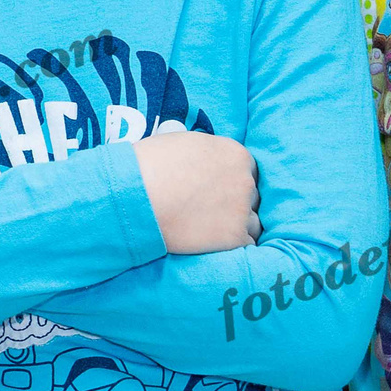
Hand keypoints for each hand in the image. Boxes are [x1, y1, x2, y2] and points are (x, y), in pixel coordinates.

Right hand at [133, 130, 260, 252]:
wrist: (137, 197)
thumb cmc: (150, 166)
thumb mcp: (184, 144)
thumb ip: (206, 154)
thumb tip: (206, 163)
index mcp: (235, 154)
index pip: (247, 171)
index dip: (232, 183)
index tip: (217, 192)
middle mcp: (245, 180)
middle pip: (251, 196)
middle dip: (235, 204)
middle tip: (211, 212)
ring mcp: (241, 210)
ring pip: (253, 222)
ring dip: (237, 226)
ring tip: (211, 230)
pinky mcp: (234, 237)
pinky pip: (247, 244)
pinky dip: (233, 246)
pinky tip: (215, 244)